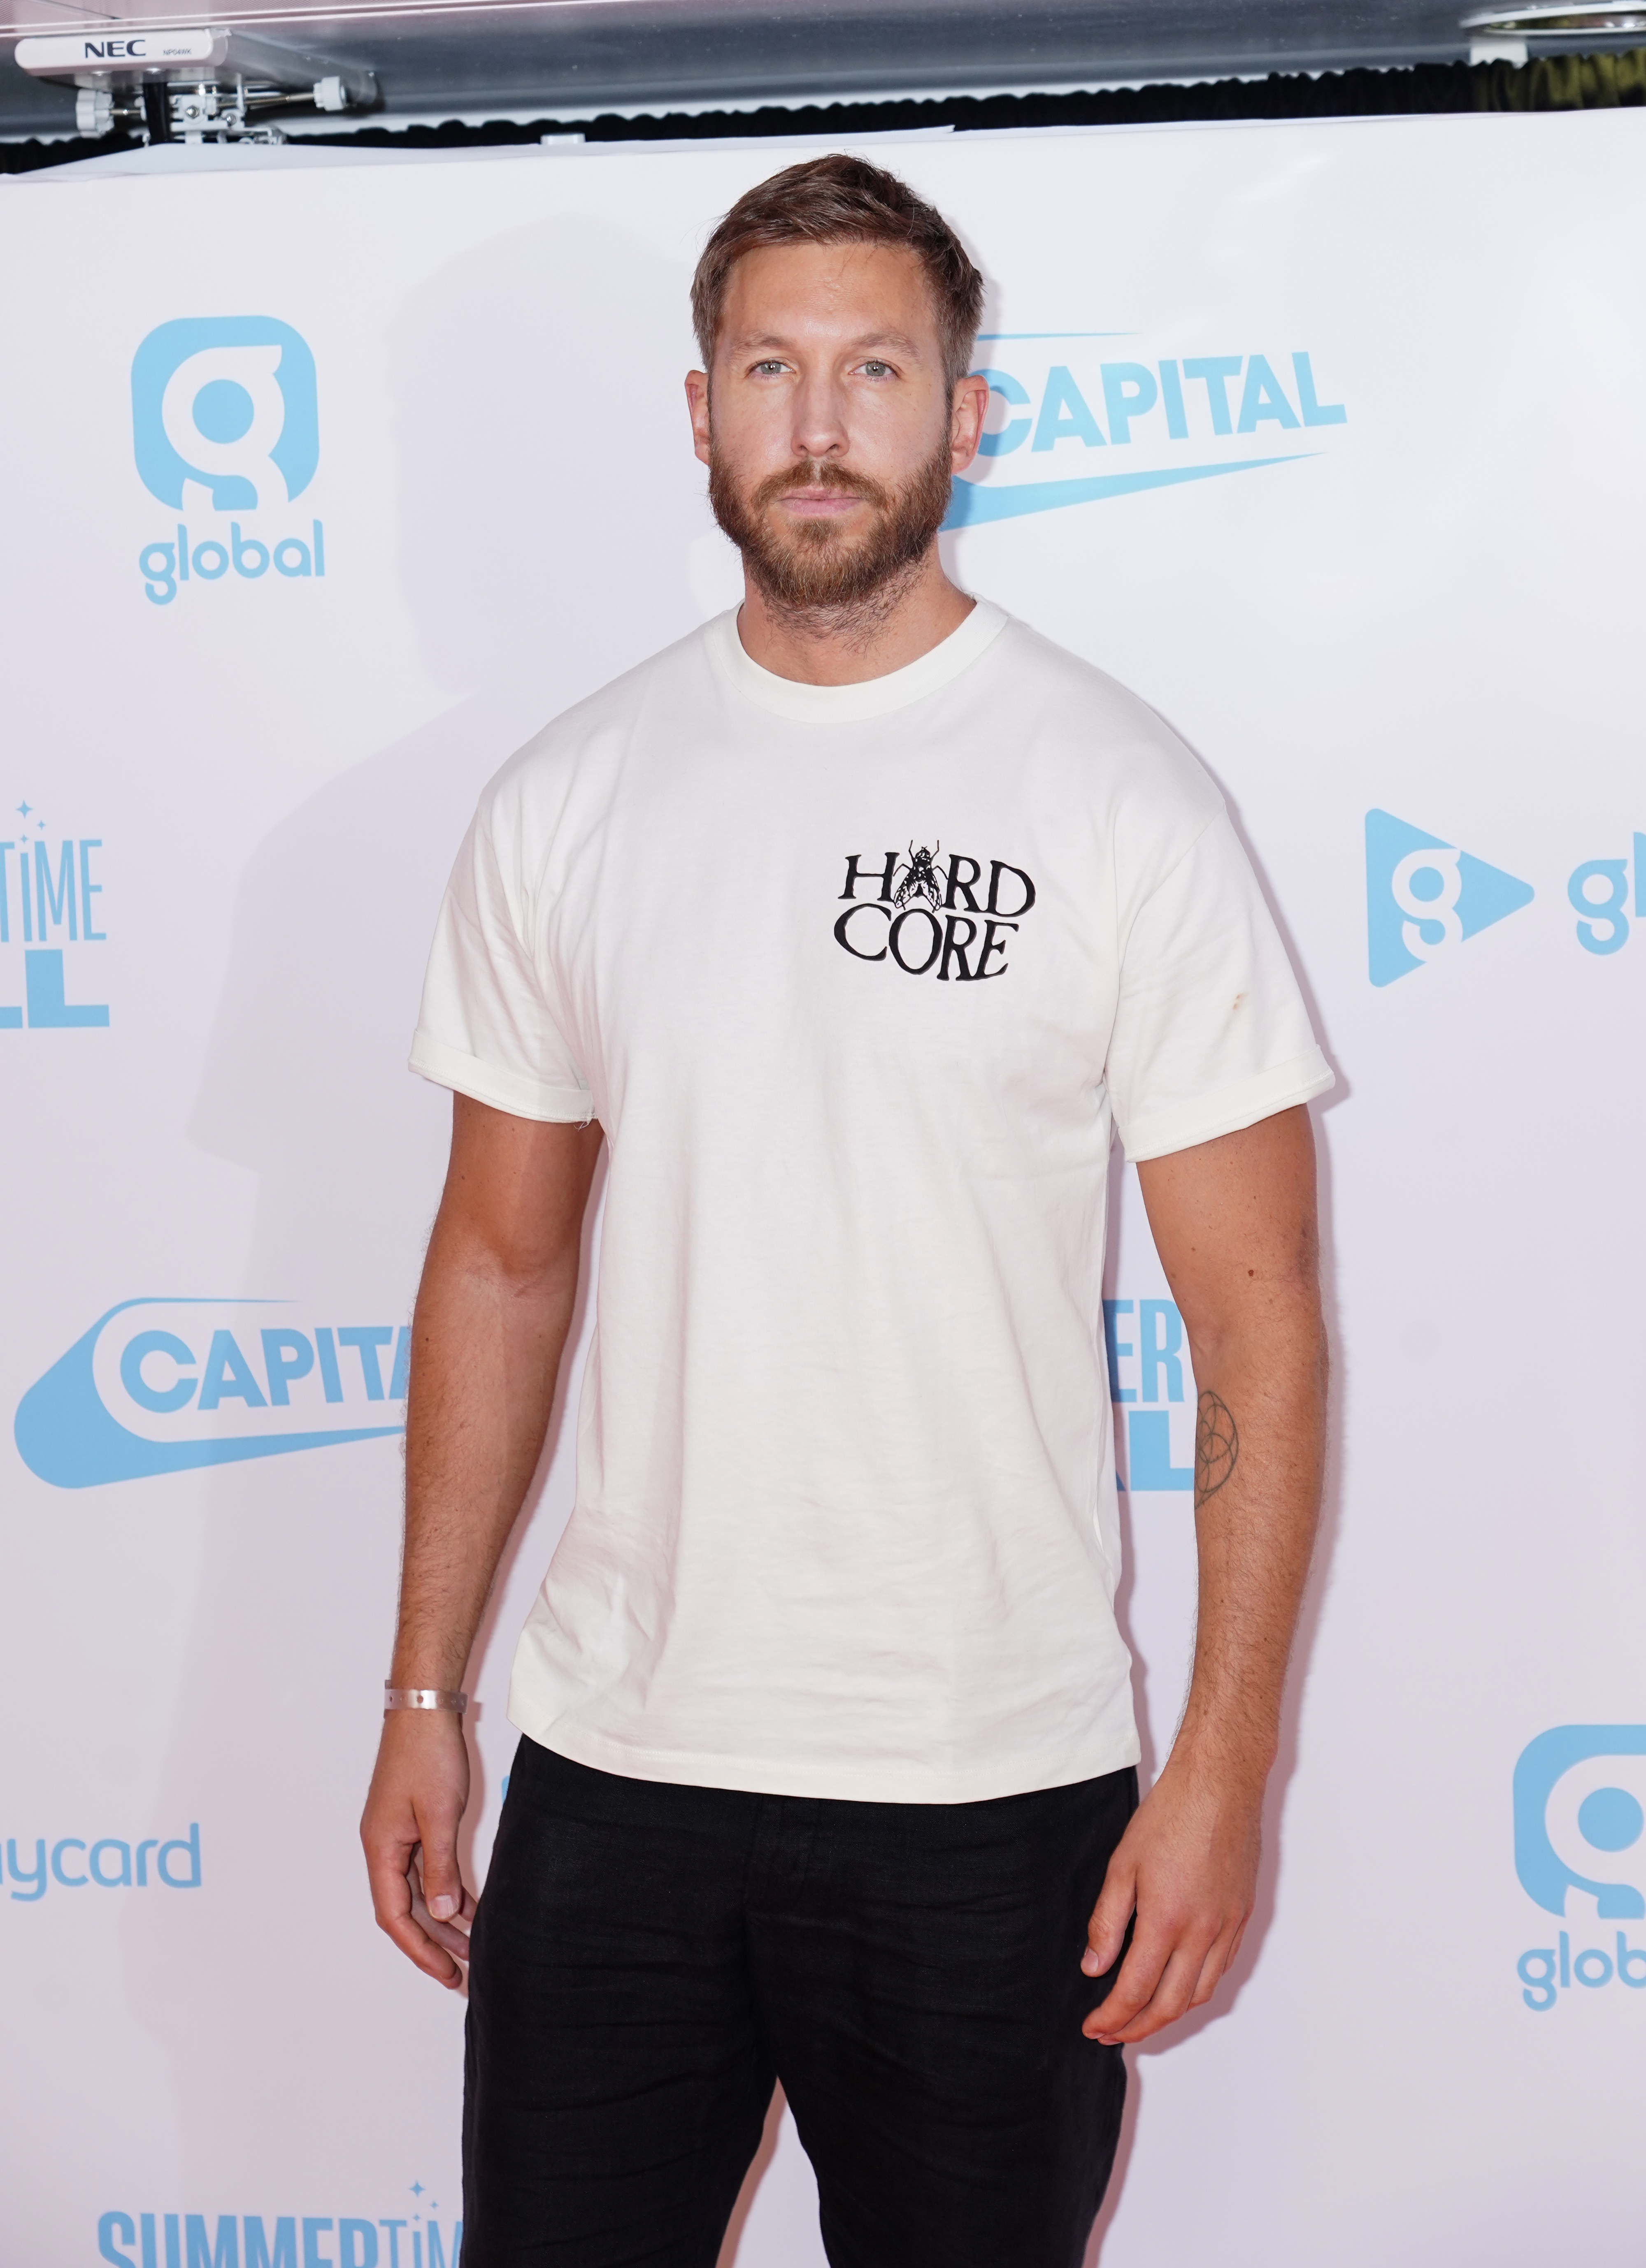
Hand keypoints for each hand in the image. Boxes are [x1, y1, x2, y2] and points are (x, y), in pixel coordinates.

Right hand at [360, 1707, 476, 1986]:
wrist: (424, 1710)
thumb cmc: (426, 1754)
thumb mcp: (439, 1815)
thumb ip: (440, 1867)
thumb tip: (441, 1913)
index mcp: (381, 1849)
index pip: (395, 1915)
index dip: (420, 1949)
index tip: (446, 1973)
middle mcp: (384, 1847)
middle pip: (405, 1909)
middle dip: (434, 1942)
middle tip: (463, 1971)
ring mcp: (398, 1835)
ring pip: (418, 1891)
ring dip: (443, 1919)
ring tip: (473, 1946)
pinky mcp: (413, 1822)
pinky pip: (427, 1869)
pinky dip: (446, 1890)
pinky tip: (469, 1906)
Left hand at [1079, 1755, 1261, 2044]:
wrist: (1220, 1786)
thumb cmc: (1170, 1816)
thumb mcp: (1122, 1865)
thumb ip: (1107, 1921)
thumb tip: (1094, 1968)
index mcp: (1167, 1920)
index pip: (1135, 1990)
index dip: (1112, 2017)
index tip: (1093, 2027)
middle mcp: (1203, 1932)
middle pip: (1171, 2005)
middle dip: (1138, 2028)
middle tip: (1111, 2033)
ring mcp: (1228, 1927)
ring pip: (1200, 1993)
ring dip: (1169, 2014)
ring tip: (1140, 2018)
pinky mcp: (1242, 1917)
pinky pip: (1220, 1969)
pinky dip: (1196, 1988)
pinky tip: (1177, 1985)